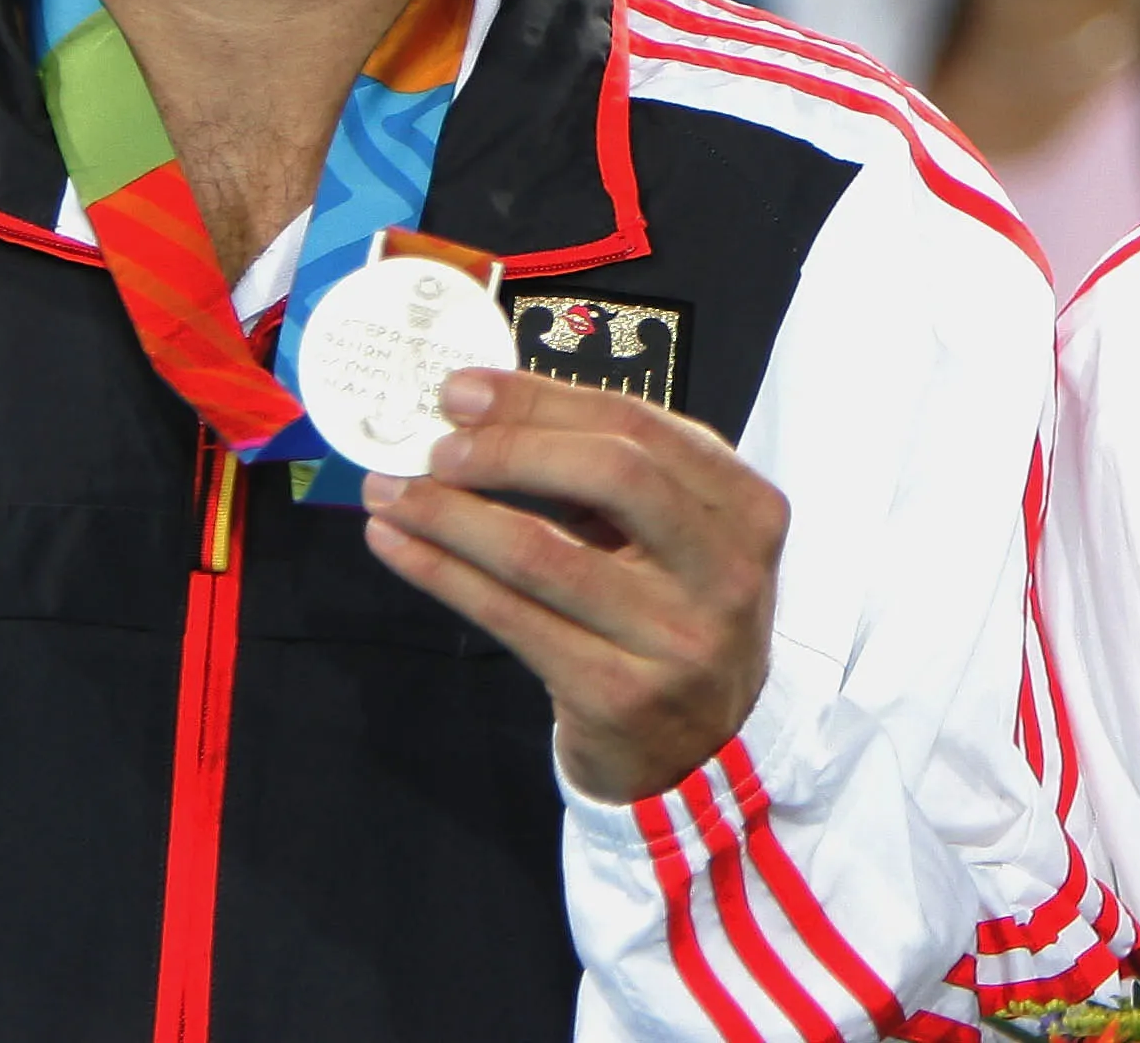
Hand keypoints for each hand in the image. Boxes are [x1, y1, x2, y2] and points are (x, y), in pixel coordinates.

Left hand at [362, 368, 785, 802]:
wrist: (702, 747)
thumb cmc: (674, 615)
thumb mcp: (678, 537)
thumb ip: (611, 474)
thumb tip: (486, 411)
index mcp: (747, 508)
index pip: (642, 428)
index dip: (543, 401)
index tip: (464, 390)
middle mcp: (724, 570)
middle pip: (611, 475)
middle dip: (507, 449)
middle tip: (434, 447)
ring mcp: (675, 637)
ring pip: (543, 552)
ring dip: (451, 515)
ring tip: (392, 492)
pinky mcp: (616, 692)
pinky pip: (510, 617)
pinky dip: (442, 573)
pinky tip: (400, 547)